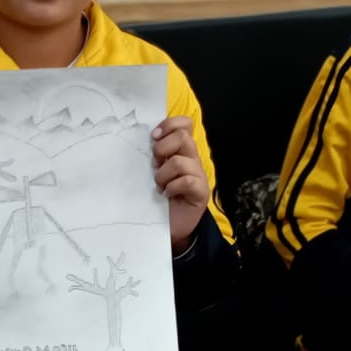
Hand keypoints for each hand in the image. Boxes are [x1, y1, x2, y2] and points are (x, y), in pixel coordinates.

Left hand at [152, 116, 208, 250]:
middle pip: (183, 137)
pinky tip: (167, 195)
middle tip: (155, 165)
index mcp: (182, 151)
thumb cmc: (159, 198)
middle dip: (162, 149)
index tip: (154, 137)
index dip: (170, 125)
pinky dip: (172, 187)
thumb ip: (155, 155)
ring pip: (180, 161)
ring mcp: (199, 175)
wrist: (170, 227)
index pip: (185, 124)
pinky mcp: (201, 191)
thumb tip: (148, 139)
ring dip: (163, 174)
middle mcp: (192, 159)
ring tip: (159, 185)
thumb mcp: (155, 171)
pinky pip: (187, 181)